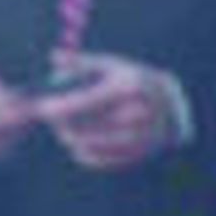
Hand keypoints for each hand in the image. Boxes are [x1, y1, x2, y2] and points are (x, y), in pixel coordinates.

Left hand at [30, 51, 183, 170]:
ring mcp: (141, 136)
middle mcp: (139, 112)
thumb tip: (53, 56)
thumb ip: (81, 63)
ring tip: (63, 133)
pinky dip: (84, 153)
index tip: (42, 108)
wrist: (172, 106)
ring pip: (91, 146)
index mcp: (130, 86)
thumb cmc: (133, 80)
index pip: (87, 100)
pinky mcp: (139, 154)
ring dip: (72, 140)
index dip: (61, 106)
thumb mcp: (111, 65)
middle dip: (63, 125)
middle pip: (86, 125)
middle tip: (52, 123)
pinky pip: (101, 160)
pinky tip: (77, 144)